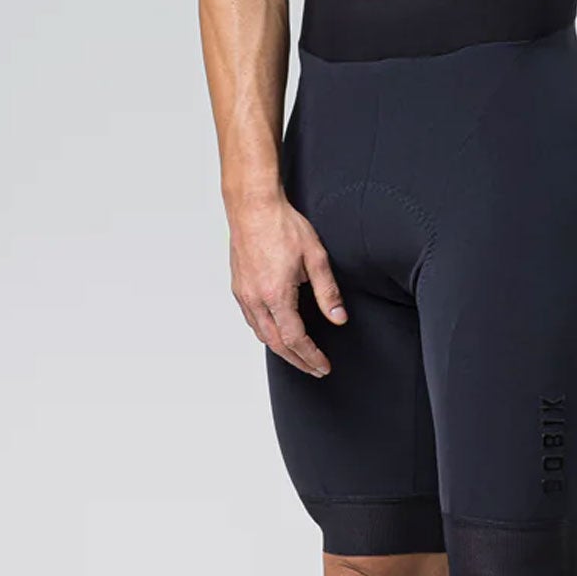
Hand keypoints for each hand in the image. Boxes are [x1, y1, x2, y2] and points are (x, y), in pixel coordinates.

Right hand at [228, 194, 346, 375]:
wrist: (253, 206)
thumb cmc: (282, 225)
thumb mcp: (315, 257)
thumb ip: (328, 292)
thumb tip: (338, 318)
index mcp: (276, 294)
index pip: (295, 338)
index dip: (311, 356)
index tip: (322, 366)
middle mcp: (255, 299)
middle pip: (276, 344)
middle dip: (297, 360)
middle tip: (314, 369)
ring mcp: (243, 294)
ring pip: (261, 334)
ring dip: (281, 349)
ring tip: (299, 356)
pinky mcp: (238, 287)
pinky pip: (252, 320)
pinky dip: (266, 333)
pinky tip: (276, 332)